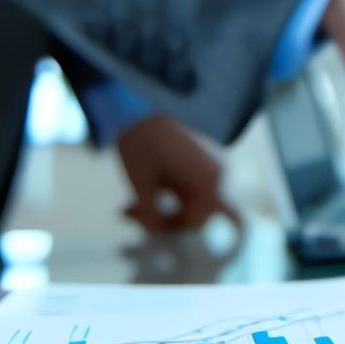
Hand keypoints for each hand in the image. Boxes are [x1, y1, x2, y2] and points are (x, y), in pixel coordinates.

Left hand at [115, 115, 232, 231]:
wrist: (138, 108)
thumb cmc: (141, 145)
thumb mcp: (141, 187)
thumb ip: (152, 216)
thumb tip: (155, 236)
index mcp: (208, 182)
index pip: (195, 223)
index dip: (167, 229)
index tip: (141, 224)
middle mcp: (215, 177)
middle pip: (193, 215)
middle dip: (162, 220)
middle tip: (131, 215)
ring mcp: (207, 170)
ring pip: (187, 205)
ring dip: (160, 210)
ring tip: (129, 208)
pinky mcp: (196, 165)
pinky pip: (185, 192)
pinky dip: (164, 198)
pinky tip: (138, 199)